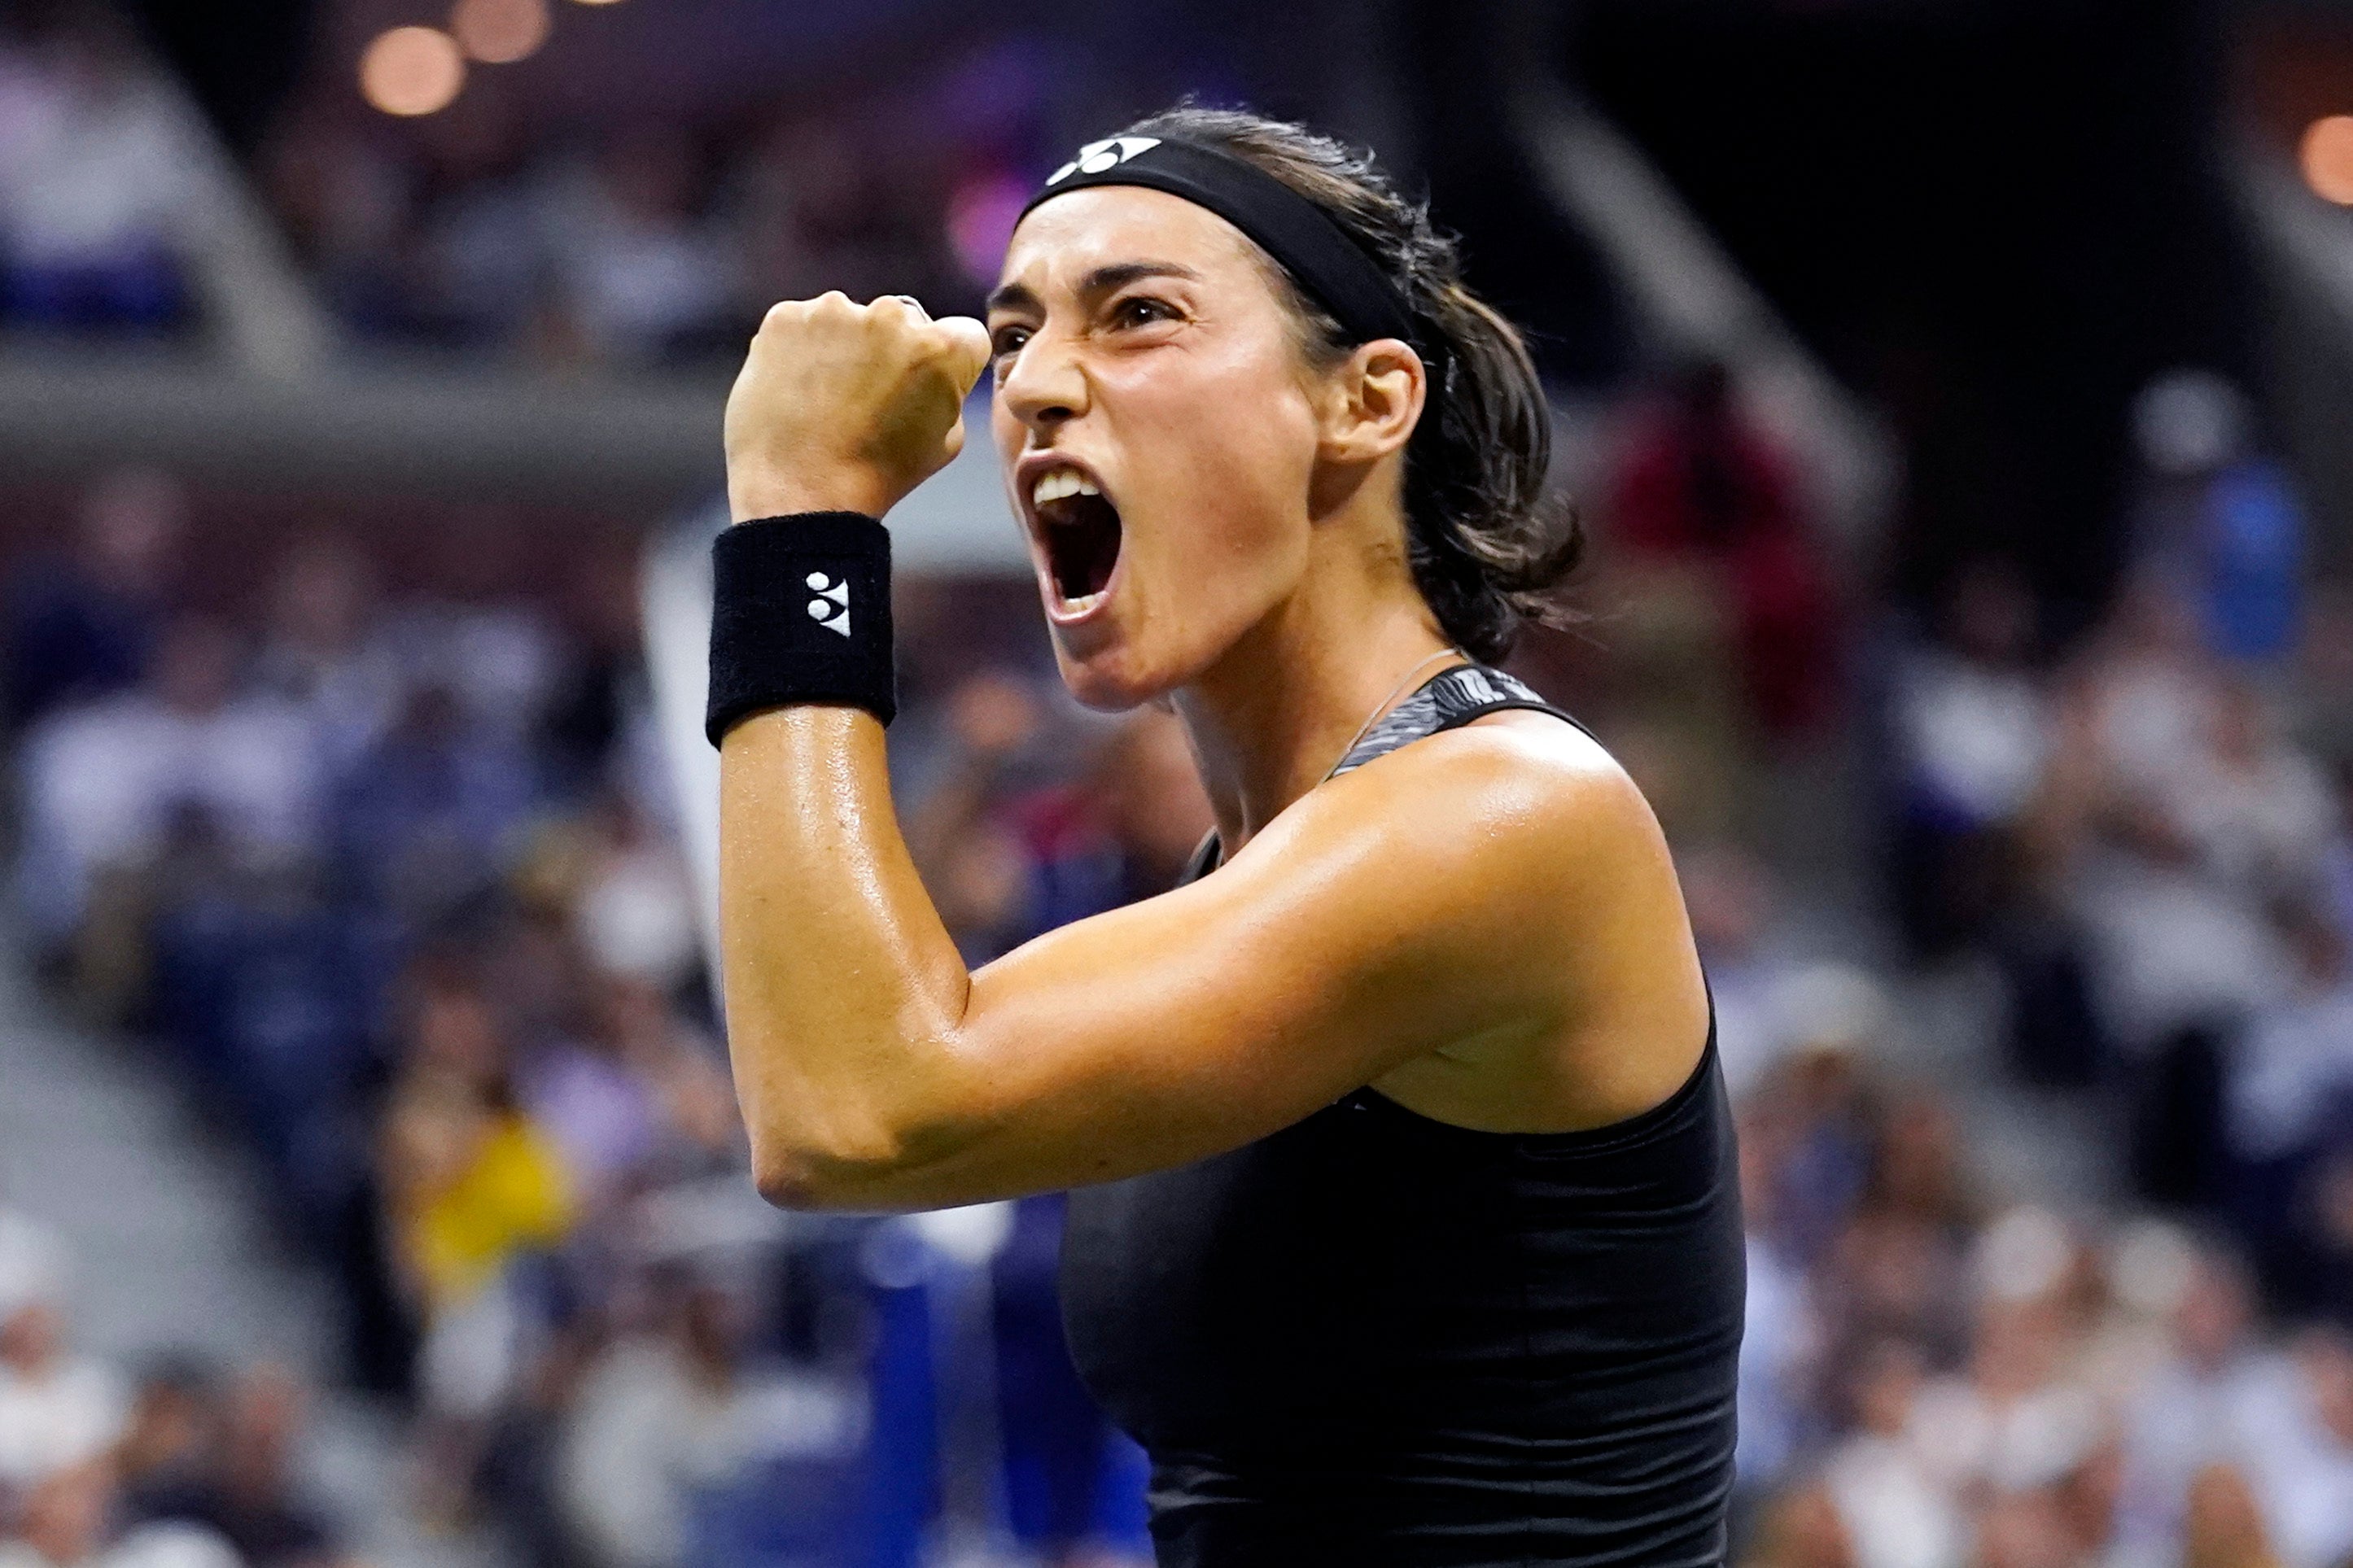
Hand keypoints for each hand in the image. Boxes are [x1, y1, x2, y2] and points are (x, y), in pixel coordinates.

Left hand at [724, 292, 991, 522]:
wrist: (799, 489)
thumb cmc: (876, 474)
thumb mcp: (946, 441)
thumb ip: (948, 389)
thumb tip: (933, 369)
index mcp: (942, 348)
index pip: (962, 335)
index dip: (947, 364)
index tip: (924, 385)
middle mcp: (892, 315)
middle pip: (902, 321)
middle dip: (892, 350)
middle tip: (868, 398)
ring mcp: (834, 311)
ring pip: (850, 320)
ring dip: (846, 347)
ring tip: (827, 399)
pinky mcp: (787, 317)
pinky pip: (804, 325)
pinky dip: (802, 350)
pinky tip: (798, 390)